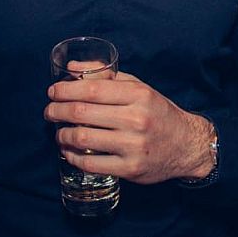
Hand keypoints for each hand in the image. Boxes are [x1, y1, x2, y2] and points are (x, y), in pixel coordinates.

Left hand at [46, 70, 213, 183]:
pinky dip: (73, 157)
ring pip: (83, 138)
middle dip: (57, 111)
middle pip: (82, 113)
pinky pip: (91, 163)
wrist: (187, 145)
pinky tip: (69, 151)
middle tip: (49, 112)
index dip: (66, 90)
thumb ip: (107, 75)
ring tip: (59, 133)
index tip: (52, 92)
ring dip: (62, 135)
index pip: (92, 89)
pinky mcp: (131, 169)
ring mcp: (133, 145)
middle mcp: (136, 119)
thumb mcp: (139, 88)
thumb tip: (72, 67)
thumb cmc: (158, 113)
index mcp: (138, 95)